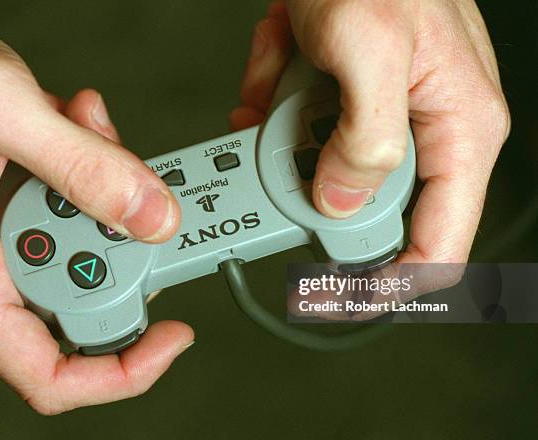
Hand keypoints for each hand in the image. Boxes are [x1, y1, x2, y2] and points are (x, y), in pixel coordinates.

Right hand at [0, 7, 192, 413]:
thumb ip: (81, 164)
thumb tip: (152, 219)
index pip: (48, 374)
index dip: (121, 372)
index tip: (170, 335)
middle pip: (84, 301)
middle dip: (122, 242)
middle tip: (128, 181)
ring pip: (84, 245)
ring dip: (105, 189)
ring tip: (85, 127)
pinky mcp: (10, 207)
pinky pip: (70, 206)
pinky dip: (87, 167)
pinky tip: (74, 123)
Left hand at [232, 0, 510, 265]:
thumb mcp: (371, 47)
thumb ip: (366, 136)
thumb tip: (343, 201)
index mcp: (458, 129)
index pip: (440, 240)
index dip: (394, 283)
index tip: (345, 300)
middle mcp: (425, 129)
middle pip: (369, 207)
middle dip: (314, 183)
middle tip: (284, 148)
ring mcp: (382, 116)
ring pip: (326, 165)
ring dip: (289, 128)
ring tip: (285, 71)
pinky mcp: (348, 100)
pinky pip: (304, 126)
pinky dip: (278, 99)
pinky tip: (279, 62)